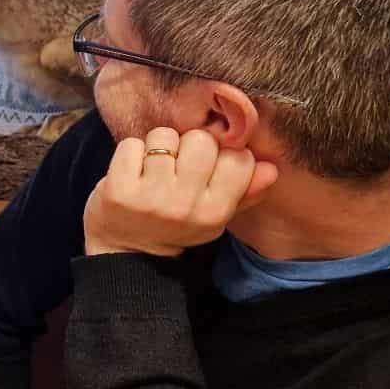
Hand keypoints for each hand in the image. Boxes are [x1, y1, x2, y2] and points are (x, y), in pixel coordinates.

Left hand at [84, 127, 278, 257]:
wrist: (125, 251)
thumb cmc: (174, 225)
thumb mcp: (213, 216)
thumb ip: (244, 192)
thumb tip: (271, 168)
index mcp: (215, 213)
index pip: (238, 158)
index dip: (223, 154)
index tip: (209, 166)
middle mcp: (184, 205)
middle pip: (201, 140)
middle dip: (189, 145)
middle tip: (178, 165)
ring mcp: (150, 197)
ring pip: (165, 136)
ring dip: (158, 147)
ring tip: (154, 168)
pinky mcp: (118, 189)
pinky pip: (131, 144)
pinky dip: (131, 152)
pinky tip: (132, 171)